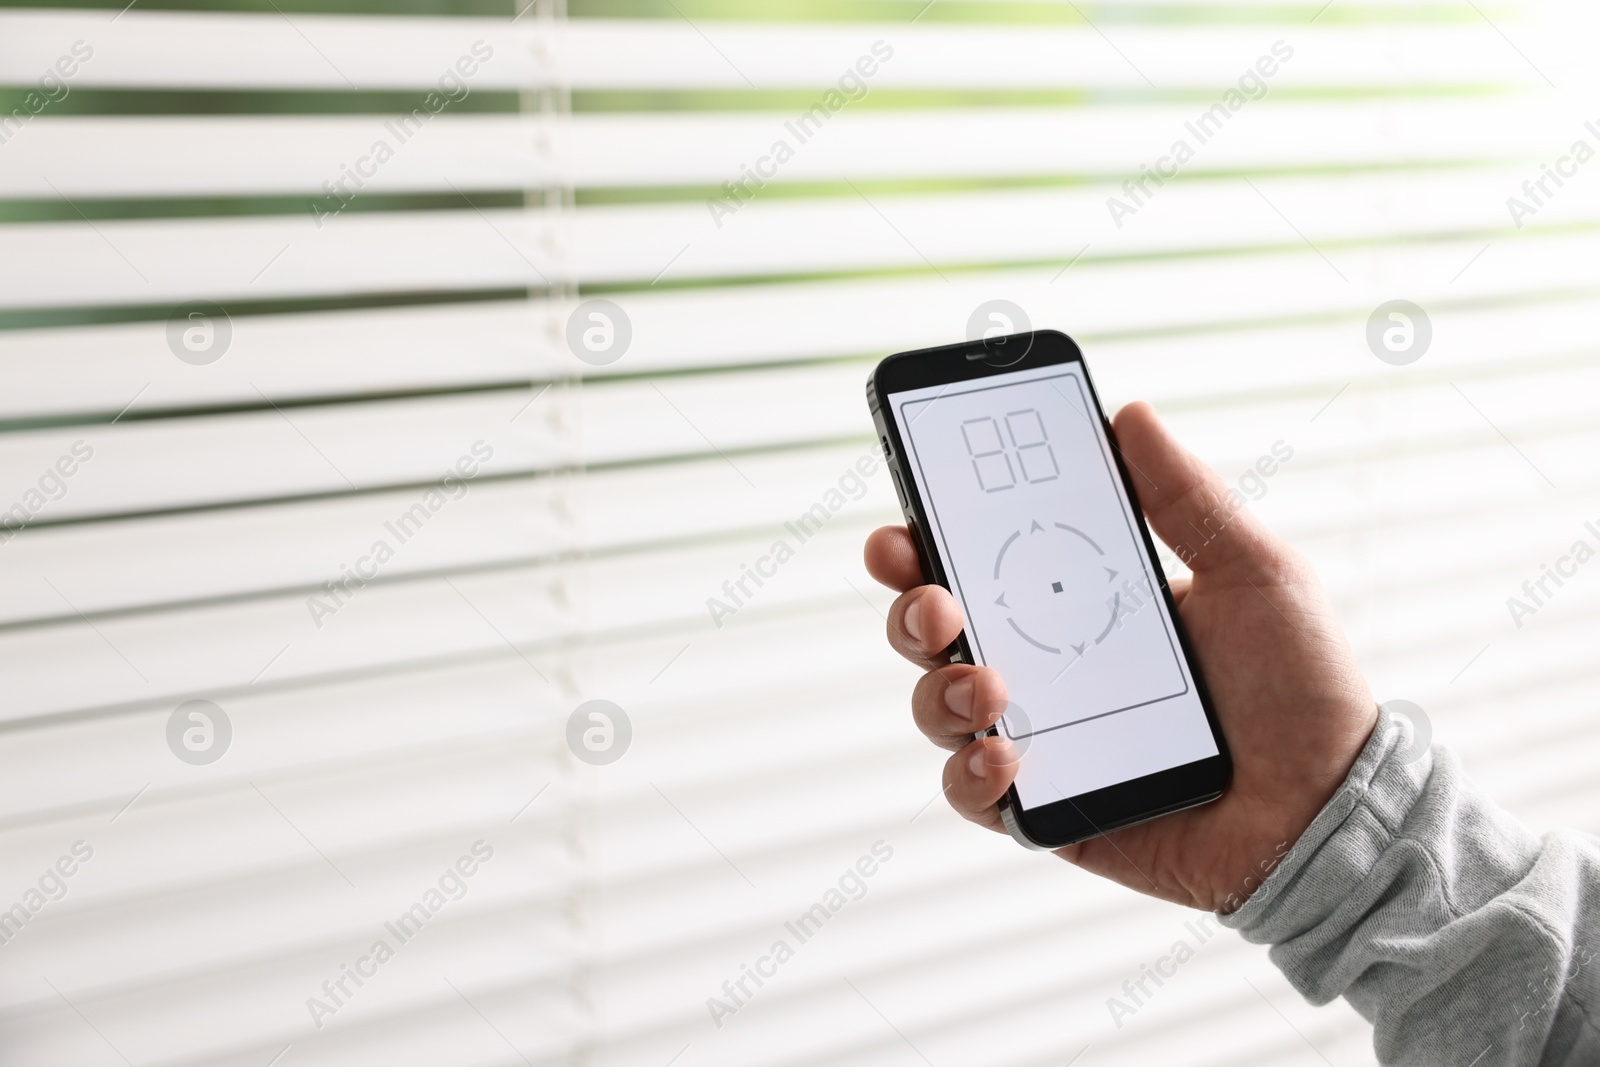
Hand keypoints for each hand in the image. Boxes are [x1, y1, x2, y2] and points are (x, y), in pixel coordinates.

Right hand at [864, 401, 1376, 910]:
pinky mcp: (1047, 811)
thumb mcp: (1251, 572)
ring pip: (937, 708)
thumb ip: (1186, 497)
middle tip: (936, 602)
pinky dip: (969, 773)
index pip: (984, 563)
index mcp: (1083, 606)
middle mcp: (1048, 669)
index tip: (907, 519)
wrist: (1329, 808)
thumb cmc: (1301, 689)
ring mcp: (1042, 740)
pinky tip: (1005, 757)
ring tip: (987, 686)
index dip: (929, 538)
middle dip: (911, 608)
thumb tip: (1130, 414)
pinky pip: (971, 793)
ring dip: (938, 690)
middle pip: (936, 631)